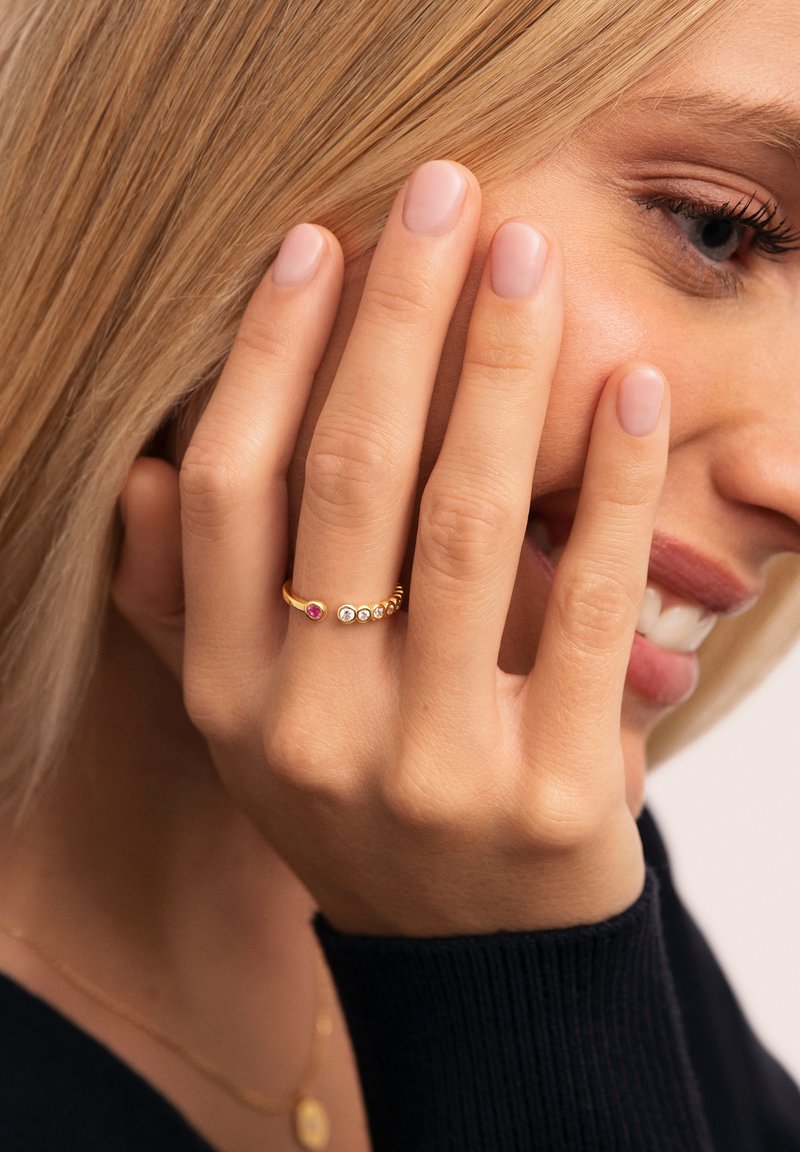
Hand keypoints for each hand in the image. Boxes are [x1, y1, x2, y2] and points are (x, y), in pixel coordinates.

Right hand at [113, 161, 668, 935]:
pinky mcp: (554, 793)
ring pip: (466, 522)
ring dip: (502, 370)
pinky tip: (633, 389)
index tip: (320, 241)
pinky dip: (618, 485)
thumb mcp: (251, 724)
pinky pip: (590, 604)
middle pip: (349, 478)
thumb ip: (184, 610)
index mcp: (228, 695)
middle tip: (445, 196)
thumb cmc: (365, 801)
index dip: (272, 352)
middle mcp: (311, 727)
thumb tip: (152, 476)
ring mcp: (432, 765)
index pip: (233, 488)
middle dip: (398, 318)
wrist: (475, 958)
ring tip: (531, 261)